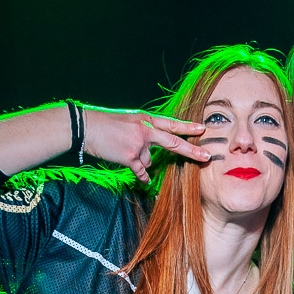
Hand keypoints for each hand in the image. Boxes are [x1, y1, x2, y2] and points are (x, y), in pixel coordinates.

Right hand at [84, 109, 210, 183]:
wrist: (86, 128)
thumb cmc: (106, 126)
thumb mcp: (129, 122)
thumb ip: (144, 134)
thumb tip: (151, 157)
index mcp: (146, 119)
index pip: (171, 124)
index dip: (187, 127)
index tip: (202, 129)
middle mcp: (146, 130)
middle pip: (173, 142)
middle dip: (192, 151)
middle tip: (206, 156)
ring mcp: (139, 144)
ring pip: (149, 160)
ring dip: (139, 159)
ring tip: (122, 149)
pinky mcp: (130, 157)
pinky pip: (141, 171)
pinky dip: (140, 174)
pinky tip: (137, 173)